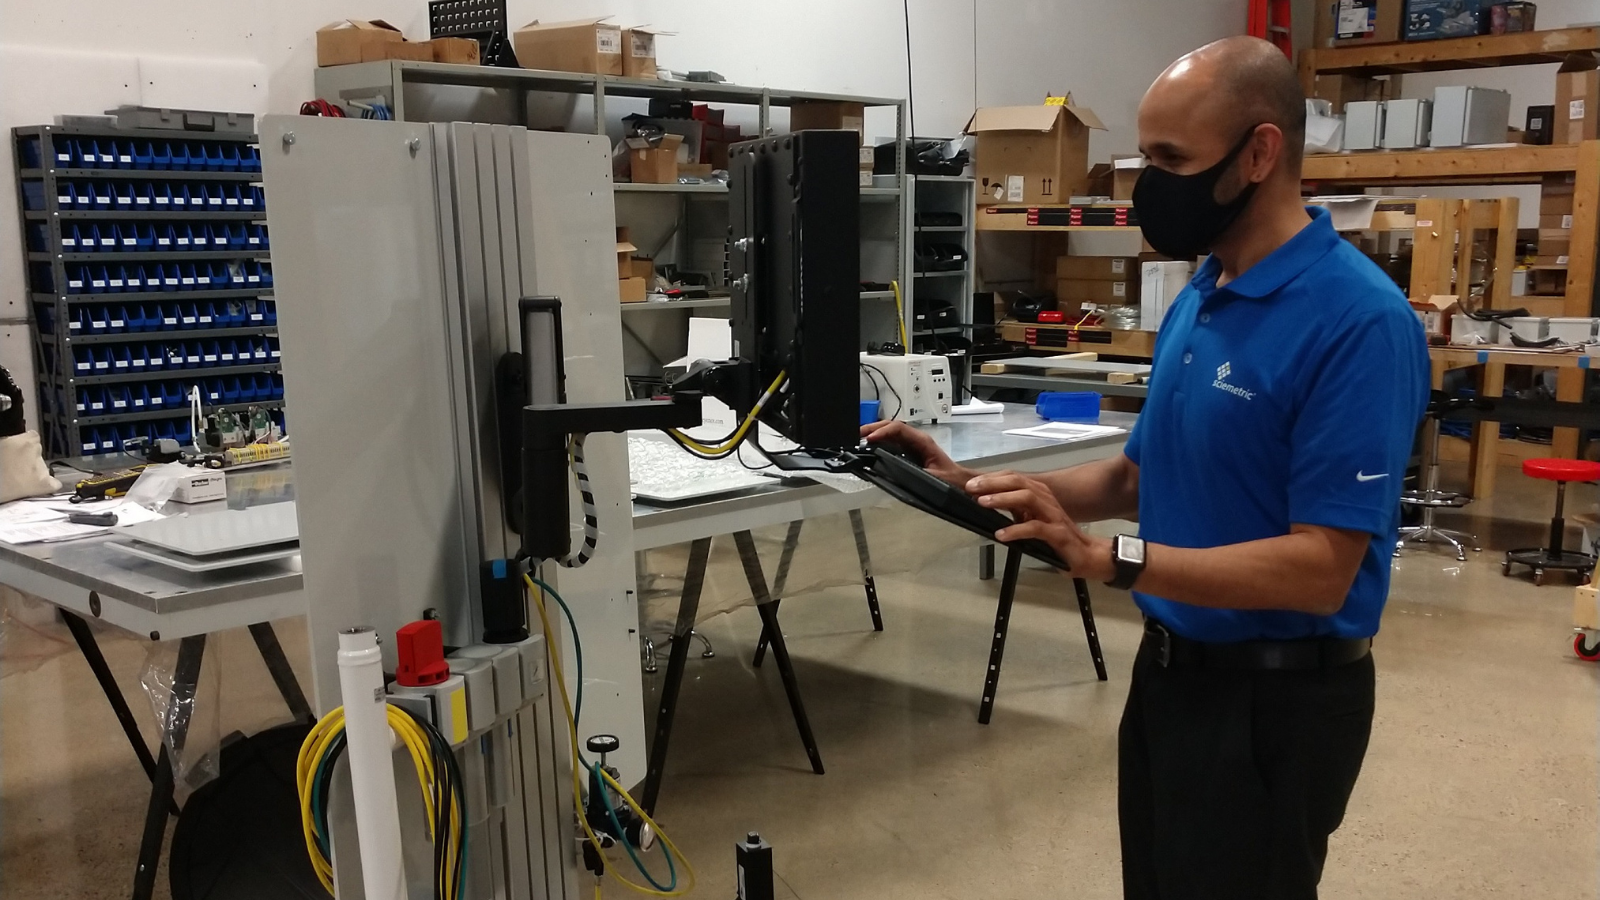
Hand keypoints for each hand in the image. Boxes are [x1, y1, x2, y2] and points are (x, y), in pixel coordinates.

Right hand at [860, 420, 975, 487]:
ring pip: (890, 432)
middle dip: (873, 428)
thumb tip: (898, 471)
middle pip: (892, 426)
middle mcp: (916, 439)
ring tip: (859, 438)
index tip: (869, 440)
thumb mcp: (935, 478)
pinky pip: (891, 441)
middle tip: (857, 434)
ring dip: (874, 433)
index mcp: (923, 441)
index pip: (899, 429)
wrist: (959, 483)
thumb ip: (917, 473)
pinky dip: (878, 441)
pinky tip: (869, 446)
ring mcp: (912, 444)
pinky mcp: (908, 451)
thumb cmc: (951, 480)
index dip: (883, 432)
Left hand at [966, 471, 1115, 581]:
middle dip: (992, 483)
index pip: (1014, 478)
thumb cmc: (1058, 539)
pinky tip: (1001, 535)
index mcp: (1040, 494)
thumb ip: (1017, 512)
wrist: (1088, 555)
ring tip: (983, 503)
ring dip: (1002, 499)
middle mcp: (1046, 499)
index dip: (992, 478)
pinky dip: (1016, 530)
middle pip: (1018, 482)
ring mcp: (1053, 515)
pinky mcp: (1057, 534)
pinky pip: (1035, 528)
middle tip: (971, 488)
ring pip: (1027, 498)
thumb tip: (988, 506)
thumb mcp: (1033, 521)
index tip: (971, 483)